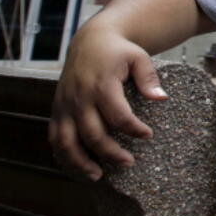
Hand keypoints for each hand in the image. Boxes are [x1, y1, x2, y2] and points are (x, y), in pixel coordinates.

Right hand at [48, 22, 167, 180]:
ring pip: (66, 142)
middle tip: (129, 162)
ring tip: (98, 176)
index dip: (134, 130)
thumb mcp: (138, 57)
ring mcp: (65, 105)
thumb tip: (161, 98)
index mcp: (101, 84)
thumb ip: (149, 78)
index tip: (147, 135)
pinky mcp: (56, 109)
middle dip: (111, 153)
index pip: (118, 116)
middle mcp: (80, 97)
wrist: (90, 40)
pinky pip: (54, 137)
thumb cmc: (118, 51)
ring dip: (80, 163)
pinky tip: (78, 166)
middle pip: (93, 134)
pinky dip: (63, 155)